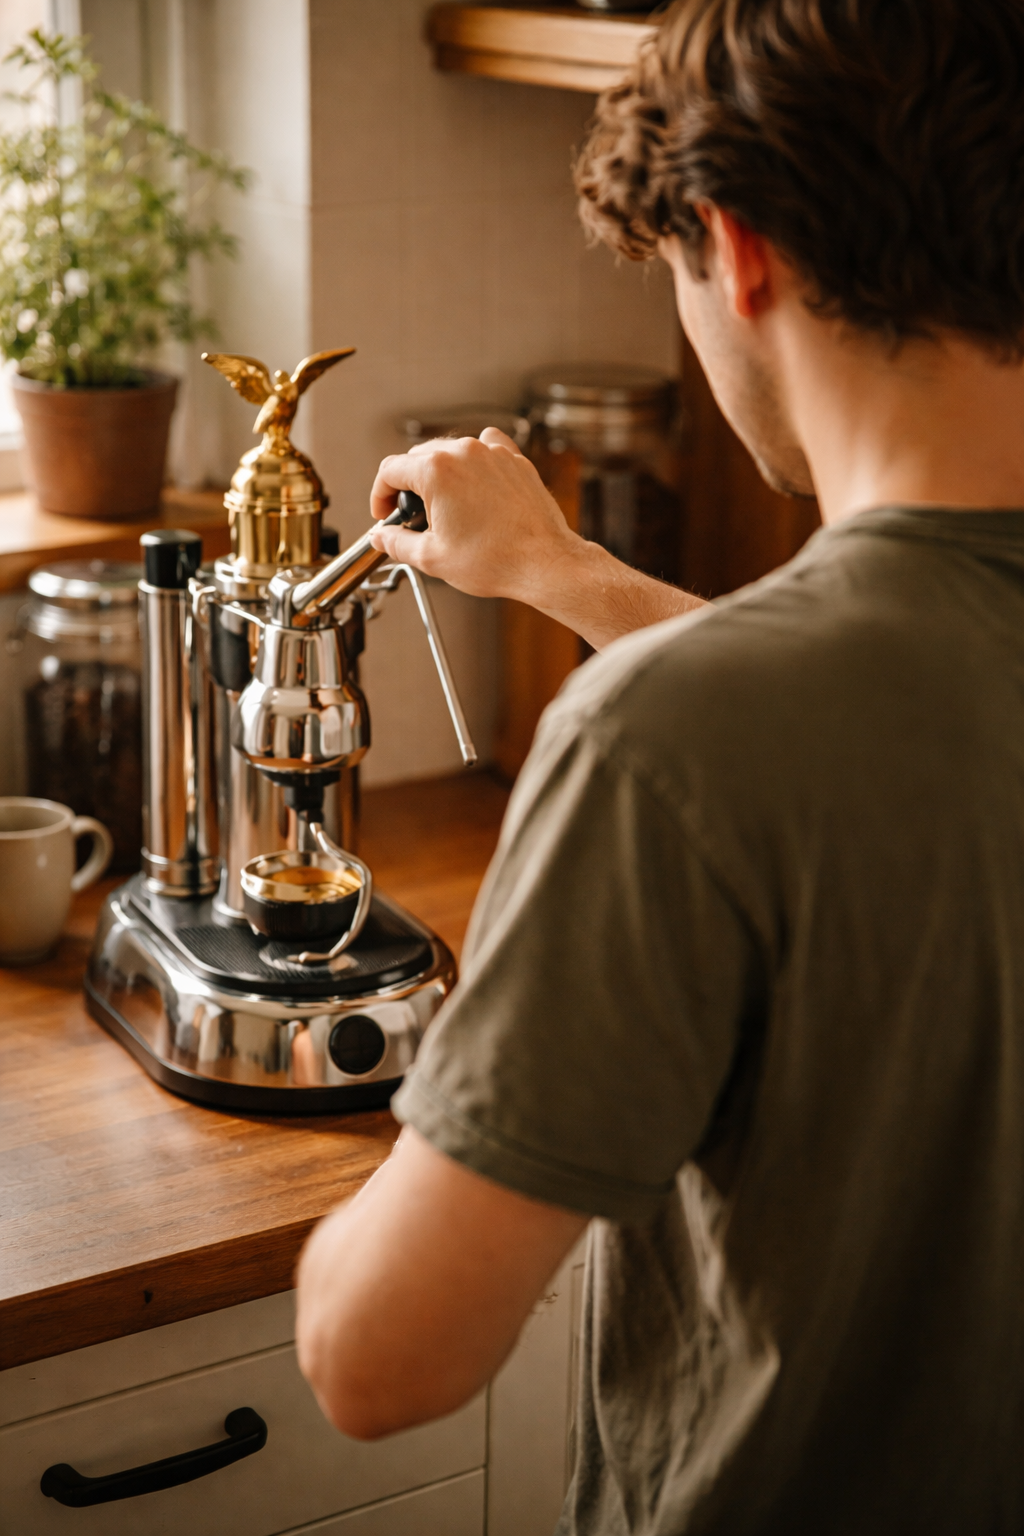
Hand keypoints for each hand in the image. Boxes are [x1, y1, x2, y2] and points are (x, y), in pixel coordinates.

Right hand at [369, 428, 581, 607]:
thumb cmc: (495, 560)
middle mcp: (464, 452)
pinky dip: (475, 463)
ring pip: (452, 452)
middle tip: (412, 516)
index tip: (384, 513)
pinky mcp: (515, 460)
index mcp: (437, 471)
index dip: (379, 494)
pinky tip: (475, 486)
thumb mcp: (431, 558)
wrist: (543, 562)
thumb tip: (382, 538)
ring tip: (447, 509)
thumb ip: (396, 543)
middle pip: (419, 458)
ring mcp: (493, 453)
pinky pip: (486, 449)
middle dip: (409, 485)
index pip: (390, 470)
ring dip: (441, 475)